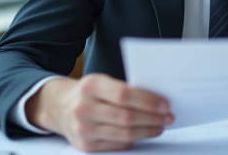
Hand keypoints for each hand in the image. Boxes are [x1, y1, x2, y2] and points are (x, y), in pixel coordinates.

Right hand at [26, 73, 173, 151]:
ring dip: (147, 130)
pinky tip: (144, 133)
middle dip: (152, 118)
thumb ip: (124, 88)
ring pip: (124, 133)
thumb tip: (156, 100)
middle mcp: (84, 108)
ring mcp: (83, 129)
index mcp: (91, 86)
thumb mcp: (102, 81)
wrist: (60, 107)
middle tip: (168, 117)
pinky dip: (134, 139)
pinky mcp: (86, 145)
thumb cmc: (88, 92)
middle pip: (126, 117)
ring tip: (160, 126)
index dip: (148, 101)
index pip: (124, 94)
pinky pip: (117, 144)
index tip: (165, 104)